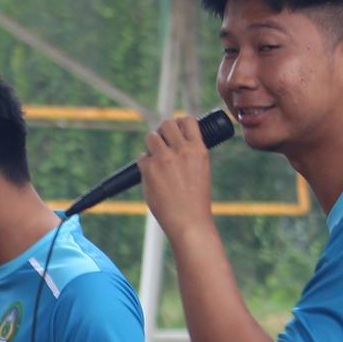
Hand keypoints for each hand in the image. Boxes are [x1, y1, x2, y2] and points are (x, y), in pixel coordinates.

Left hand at [138, 112, 215, 239]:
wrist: (189, 221)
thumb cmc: (195, 200)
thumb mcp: (201, 170)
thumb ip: (188, 153)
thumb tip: (171, 141)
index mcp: (198, 149)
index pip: (187, 120)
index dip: (179, 123)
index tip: (176, 132)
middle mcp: (182, 150)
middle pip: (166, 124)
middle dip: (162, 131)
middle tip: (163, 145)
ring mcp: (165, 159)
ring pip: (151, 136)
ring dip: (151, 145)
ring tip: (156, 160)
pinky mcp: (150, 169)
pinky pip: (141, 157)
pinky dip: (144, 165)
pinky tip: (151, 176)